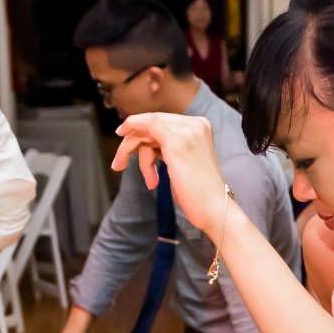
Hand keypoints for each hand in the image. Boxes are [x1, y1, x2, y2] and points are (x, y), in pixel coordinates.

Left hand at [111, 112, 228, 233]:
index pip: (163, 123)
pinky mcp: (176, 142)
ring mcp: (187, 131)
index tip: (126, 147)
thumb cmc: (199, 193)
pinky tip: (121, 136)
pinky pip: (148, 125)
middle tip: (119, 164)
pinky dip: (131, 125)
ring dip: (132, 151)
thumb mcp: (183, 162)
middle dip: (133, 143)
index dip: (143, 134)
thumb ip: (168, 147)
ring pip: (146, 128)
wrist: (214, 209)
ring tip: (149, 180)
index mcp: (200, 127)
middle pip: (153, 123)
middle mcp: (196, 124)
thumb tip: (143, 143)